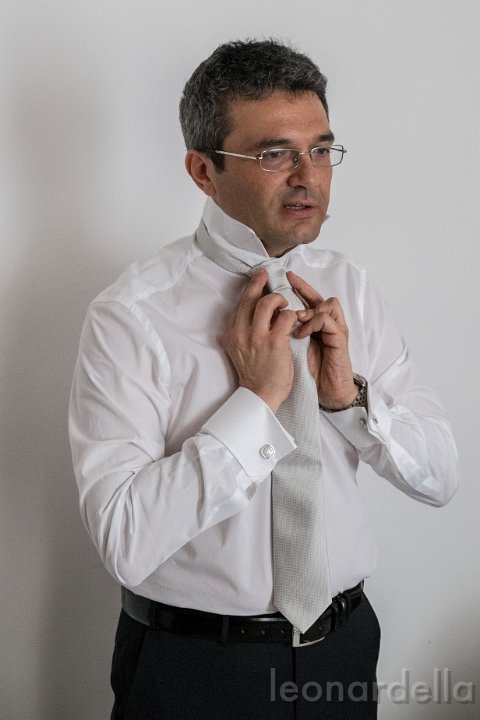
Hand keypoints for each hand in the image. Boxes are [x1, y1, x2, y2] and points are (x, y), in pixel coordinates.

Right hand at [222, 269, 297, 412]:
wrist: (260, 395)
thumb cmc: (254, 373)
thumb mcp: (240, 349)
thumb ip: (243, 330)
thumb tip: (254, 310)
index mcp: (231, 334)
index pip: (240, 304)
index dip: (250, 288)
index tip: (258, 278)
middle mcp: (241, 333)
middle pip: (250, 298)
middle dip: (260, 282)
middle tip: (268, 275)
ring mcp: (257, 337)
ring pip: (268, 302)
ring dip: (280, 299)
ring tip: (286, 305)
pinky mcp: (275, 342)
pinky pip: (286, 316)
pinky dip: (292, 315)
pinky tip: (295, 320)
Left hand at [287, 271, 356, 409]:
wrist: (328, 391)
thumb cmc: (309, 371)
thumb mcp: (292, 347)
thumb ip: (285, 330)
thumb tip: (264, 317)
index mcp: (314, 325)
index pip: (307, 299)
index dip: (297, 286)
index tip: (283, 275)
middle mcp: (327, 324)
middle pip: (318, 296)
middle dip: (303, 287)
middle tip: (289, 280)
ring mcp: (335, 330)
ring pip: (327, 304)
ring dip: (308, 309)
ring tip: (293, 319)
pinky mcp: (340, 340)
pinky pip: (326, 321)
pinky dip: (312, 323)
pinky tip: (300, 334)